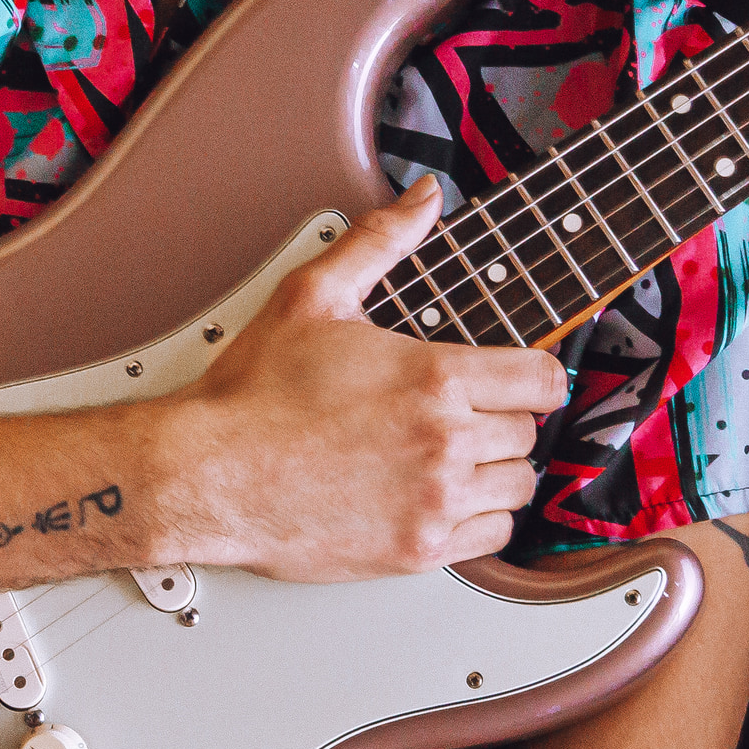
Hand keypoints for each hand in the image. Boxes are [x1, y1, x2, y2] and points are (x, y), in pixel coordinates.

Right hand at [157, 176, 568, 580]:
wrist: (206, 475)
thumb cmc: (252, 394)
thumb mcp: (312, 295)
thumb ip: (378, 240)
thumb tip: (423, 199)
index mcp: (432, 378)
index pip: (542, 379)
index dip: (533, 373)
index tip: (515, 377)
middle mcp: (443, 443)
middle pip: (529, 431)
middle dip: (503, 417)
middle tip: (465, 412)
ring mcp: (433, 502)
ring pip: (519, 485)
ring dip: (497, 469)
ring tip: (456, 454)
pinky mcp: (416, 550)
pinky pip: (492, 538)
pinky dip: (479, 518)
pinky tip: (444, 496)